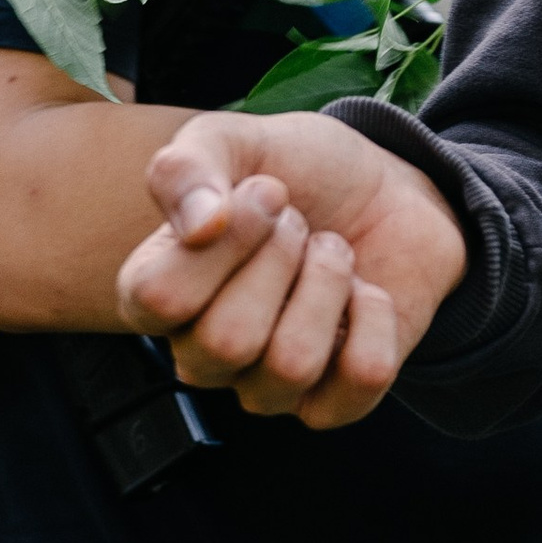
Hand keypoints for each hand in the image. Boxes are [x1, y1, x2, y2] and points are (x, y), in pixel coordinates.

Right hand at [117, 111, 465, 426]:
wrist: (383, 188)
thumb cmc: (296, 172)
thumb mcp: (232, 141)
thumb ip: (187, 168)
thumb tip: (200, 225)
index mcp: (158, 293)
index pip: (158, 299)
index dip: (225, 240)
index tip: (267, 188)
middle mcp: (202, 353)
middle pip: (228, 340)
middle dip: (283, 257)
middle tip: (300, 225)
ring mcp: (266, 385)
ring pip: (292, 364)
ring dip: (329, 282)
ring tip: (332, 252)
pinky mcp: (333, 401)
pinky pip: (360, 377)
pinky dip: (377, 317)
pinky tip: (367, 292)